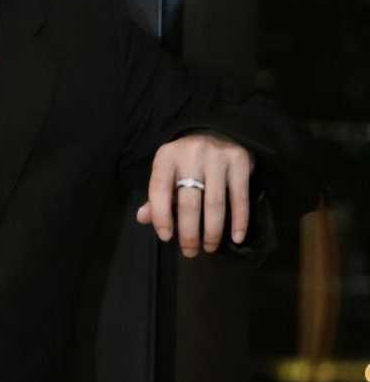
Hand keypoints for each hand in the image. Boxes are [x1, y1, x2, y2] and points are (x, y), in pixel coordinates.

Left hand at [135, 133, 253, 256]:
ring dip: (212, 231)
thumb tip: (142, 218)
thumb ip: (157, 196)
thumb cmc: (187, 158)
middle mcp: (190, 155)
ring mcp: (217, 157)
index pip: (159, 189)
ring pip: (214, 203)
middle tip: (190, 251)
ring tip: (209, 247)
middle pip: (189, 202)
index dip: (161, 216)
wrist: (218, 129)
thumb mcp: (167, 170)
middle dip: (189, 233)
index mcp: (166, 157)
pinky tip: (236, 238)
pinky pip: (239, 197)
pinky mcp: (239, 161)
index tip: (166, 237)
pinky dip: (239, 221)